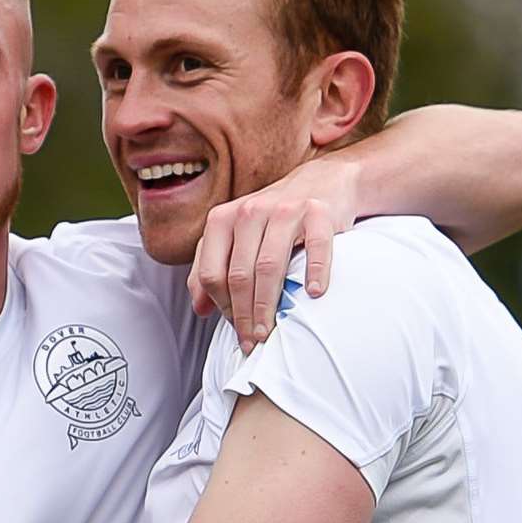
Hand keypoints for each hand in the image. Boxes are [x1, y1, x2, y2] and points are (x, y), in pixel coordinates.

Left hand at [188, 158, 358, 351]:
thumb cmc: (272, 218)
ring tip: (271, 333)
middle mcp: (249, 212)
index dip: (221, 306)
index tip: (236, 329)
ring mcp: (284, 210)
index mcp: (221, 219)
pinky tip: (313, 295)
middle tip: (253, 341)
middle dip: (244, 314)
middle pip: (239, 275)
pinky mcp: (319, 213)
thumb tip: (199, 309)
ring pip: (268, 266)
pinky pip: (315, 247)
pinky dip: (314, 273)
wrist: (322, 181)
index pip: (211, 272)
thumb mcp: (234, 235)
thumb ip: (211, 267)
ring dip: (268, 305)